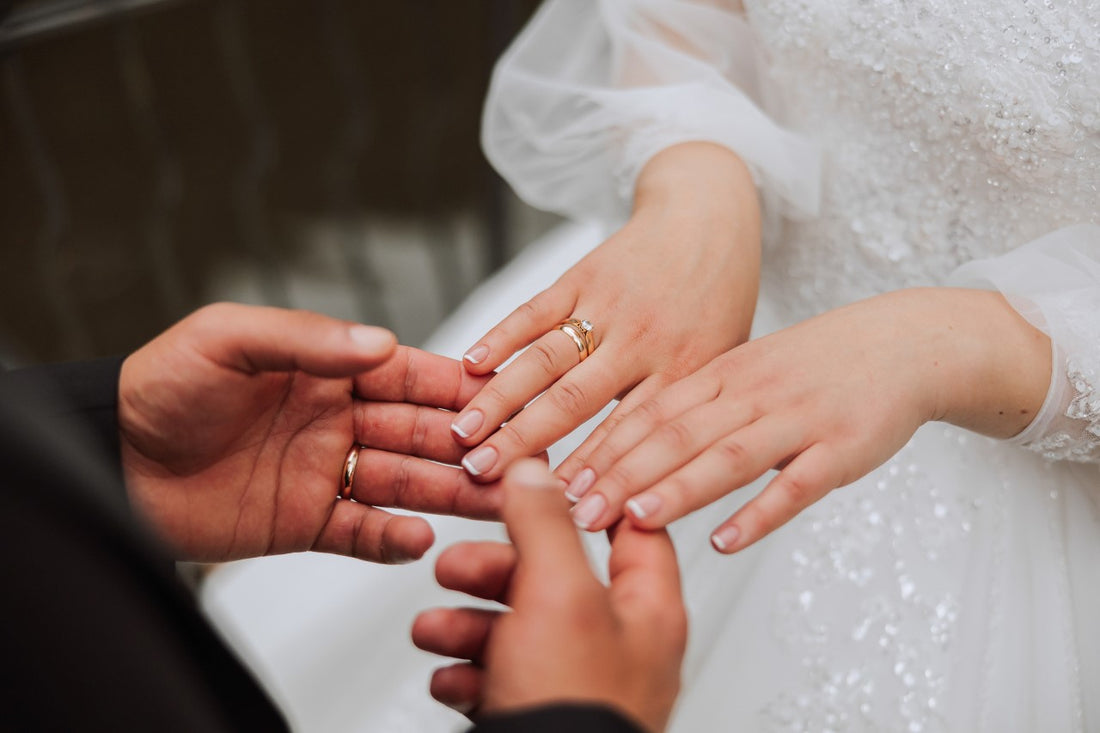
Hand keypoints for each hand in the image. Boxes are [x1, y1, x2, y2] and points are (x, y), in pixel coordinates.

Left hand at [119, 303, 498, 562]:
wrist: (110, 463)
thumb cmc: (160, 389)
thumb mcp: (228, 339)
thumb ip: (306, 338)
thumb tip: (381, 341)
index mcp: (328, 371)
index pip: (409, 376)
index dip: (456, 385)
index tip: (503, 393)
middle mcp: (338, 421)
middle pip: (421, 434)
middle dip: (471, 444)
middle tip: (520, 457)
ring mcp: (326, 474)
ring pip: (405, 483)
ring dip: (451, 493)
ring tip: (496, 503)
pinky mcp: (307, 523)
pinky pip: (360, 534)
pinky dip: (391, 540)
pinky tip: (421, 541)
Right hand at [412, 459, 685, 731]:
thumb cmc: (574, 716)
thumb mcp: (558, 596)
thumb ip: (545, 524)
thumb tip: (536, 469)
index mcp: (644, 608)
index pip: (625, 527)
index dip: (579, 498)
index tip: (534, 481)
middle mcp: (617, 645)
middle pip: (552, 578)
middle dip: (493, 570)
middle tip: (455, 564)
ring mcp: (577, 684)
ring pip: (516, 629)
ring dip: (465, 623)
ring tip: (434, 628)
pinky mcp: (541, 717)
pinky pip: (498, 680)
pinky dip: (466, 673)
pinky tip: (448, 677)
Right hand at [450, 143, 760, 481]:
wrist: (712, 217)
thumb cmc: (719, 301)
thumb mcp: (723, 365)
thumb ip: (686, 417)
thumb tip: (650, 490)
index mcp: (683, 371)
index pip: (627, 434)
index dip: (590, 476)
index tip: (555, 510)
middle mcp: (643, 340)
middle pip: (573, 401)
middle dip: (526, 443)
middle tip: (483, 477)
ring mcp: (609, 305)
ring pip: (546, 358)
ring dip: (500, 397)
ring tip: (463, 432)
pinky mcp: (584, 275)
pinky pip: (536, 309)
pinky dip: (500, 336)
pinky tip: (469, 363)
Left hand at [565, 288, 1050, 551]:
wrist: (901, 343)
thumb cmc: (814, 364)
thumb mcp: (744, 370)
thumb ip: (694, 404)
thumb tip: (631, 446)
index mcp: (721, 373)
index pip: (646, 411)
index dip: (600, 447)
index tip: (558, 480)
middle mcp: (749, 392)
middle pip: (674, 433)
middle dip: (620, 473)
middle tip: (575, 510)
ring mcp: (796, 419)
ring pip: (726, 455)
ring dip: (677, 489)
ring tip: (633, 519)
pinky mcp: (841, 449)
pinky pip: (796, 484)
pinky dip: (760, 513)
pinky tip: (727, 541)